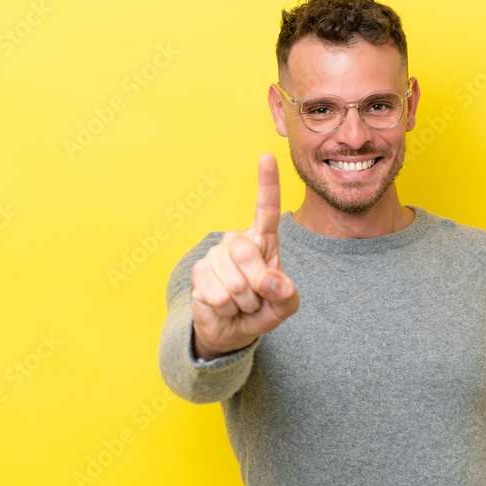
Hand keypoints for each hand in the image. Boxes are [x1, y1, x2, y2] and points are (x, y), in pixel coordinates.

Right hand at [190, 153, 298, 359]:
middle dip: (258, 286)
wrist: (232, 329)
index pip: (265, 208)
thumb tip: (271, 282)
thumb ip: (287, 294)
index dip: (267, 183)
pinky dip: (227, 310)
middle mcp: (237, 242)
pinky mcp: (199, 274)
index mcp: (262, 241)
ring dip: (244, 303)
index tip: (267, 156)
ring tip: (240, 303)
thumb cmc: (261, 308)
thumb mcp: (284, 305)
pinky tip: (224, 306)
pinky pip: (219, 296)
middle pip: (248, 254)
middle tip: (257, 298)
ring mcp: (215, 256)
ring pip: (236, 283)